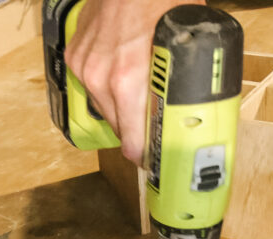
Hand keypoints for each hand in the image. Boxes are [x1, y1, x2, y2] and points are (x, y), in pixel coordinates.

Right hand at [64, 0, 200, 163]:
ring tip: (142, 103)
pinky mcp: (75, 55)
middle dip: (138, 132)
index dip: (147, 154)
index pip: (132, 139)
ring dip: (124, 110)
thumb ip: (184, 81)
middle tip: (157, 132)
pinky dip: (109, 88)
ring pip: (105, 107)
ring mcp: (84, 66)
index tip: (156, 161)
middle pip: (120, 127)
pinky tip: (124, 78)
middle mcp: (99, 77)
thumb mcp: (184, 42)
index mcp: (127, 79)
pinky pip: (93, 86)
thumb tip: (197, 110)